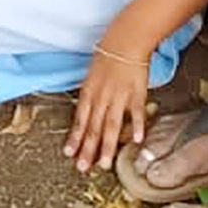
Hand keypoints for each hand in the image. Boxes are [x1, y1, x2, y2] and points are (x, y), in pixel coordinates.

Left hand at [66, 38, 151, 169]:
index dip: (75, 138)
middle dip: (88, 149)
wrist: (126, 40)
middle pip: (94, 127)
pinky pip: (136, 112)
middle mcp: (102, 96)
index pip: (80, 119)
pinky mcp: (137, 93)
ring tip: (105, 163)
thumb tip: (86, 114)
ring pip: (111, 124)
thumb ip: (90, 97)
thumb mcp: (92, 76)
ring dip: (108, 146)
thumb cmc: (108, 56)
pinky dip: (137, 125)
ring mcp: (119, 96)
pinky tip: (136, 140)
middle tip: (83, 167)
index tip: (70, 154)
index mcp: (89, 92)